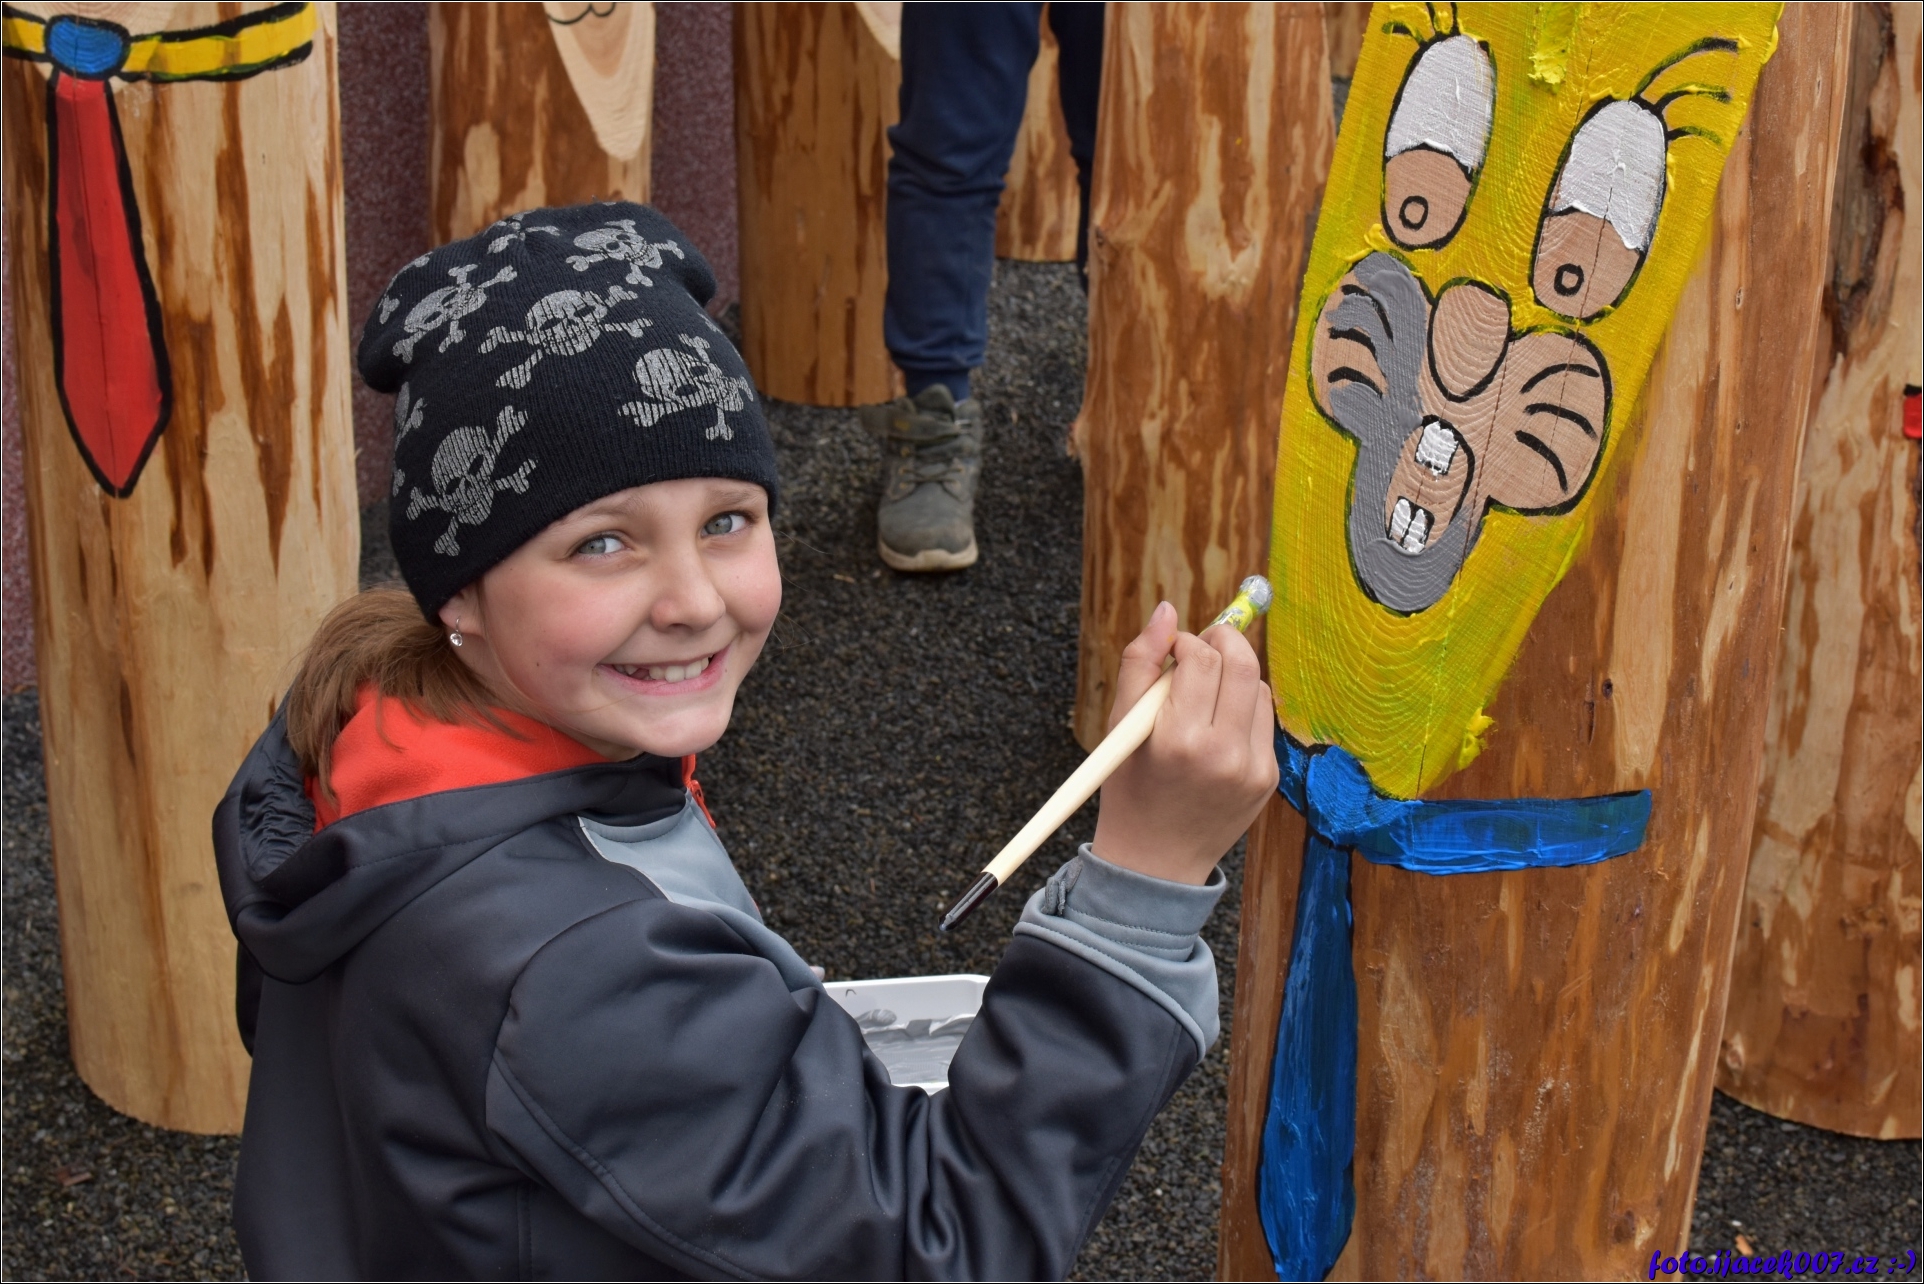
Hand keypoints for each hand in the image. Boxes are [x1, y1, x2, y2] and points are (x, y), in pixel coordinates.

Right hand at [1090, 602, 1278, 884]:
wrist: (1156, 861)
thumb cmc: (1130, 787)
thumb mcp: (1120, 726)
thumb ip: (1140, 662)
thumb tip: (1168, 611)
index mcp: (1179, 739)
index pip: (1203, 659)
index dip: (1188, 642)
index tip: (1174, 651)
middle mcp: (1223, 753)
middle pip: (1243, 663)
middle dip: (1225, 641)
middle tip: (1205, 644)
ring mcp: (1252, 768)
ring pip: (1259, 687)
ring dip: (1235, 676)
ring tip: (1204, 695)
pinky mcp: (1269, 778)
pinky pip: (1264, 720)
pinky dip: (1243, 709)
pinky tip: (1218, 726)